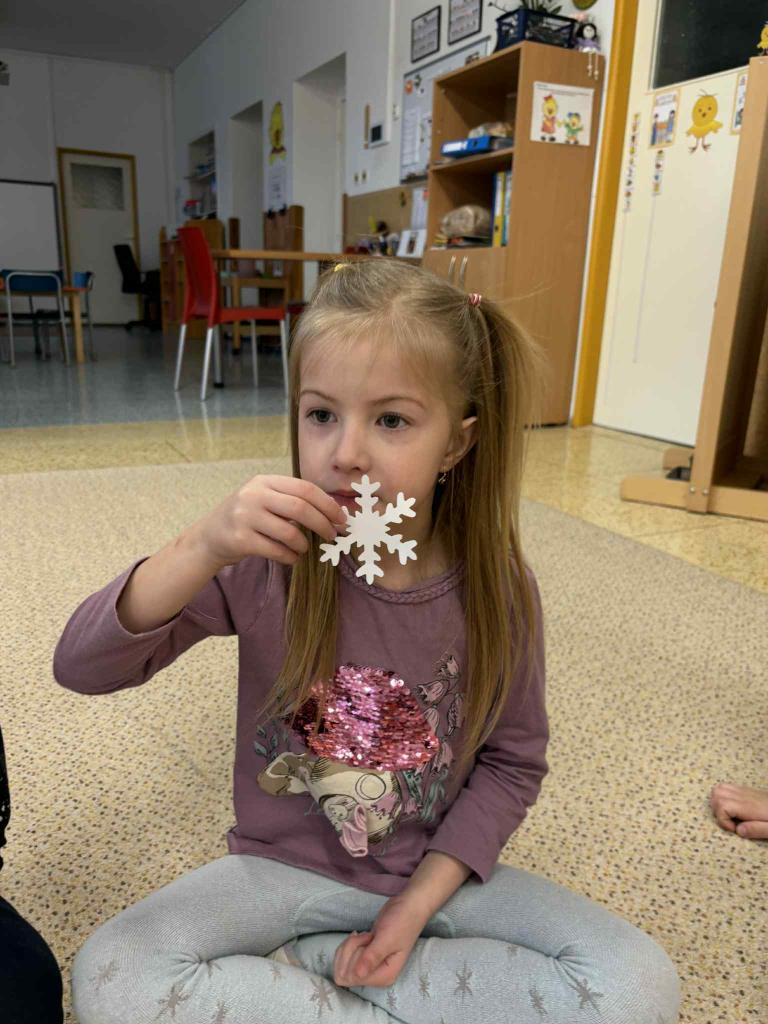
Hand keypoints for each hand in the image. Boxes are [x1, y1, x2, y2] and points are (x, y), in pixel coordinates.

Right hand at [193, 475, 346, 569]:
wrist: (209, 537)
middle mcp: (253, 495)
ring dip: (304, 544)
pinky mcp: (240, 539)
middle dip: (322, 524)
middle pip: (300, 508)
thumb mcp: (264, 499)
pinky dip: (290, 556)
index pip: (304, 488)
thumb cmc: (245, 518)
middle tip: (332, 535)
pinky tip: (292, 557)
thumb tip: (332, 513)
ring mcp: (245, 517)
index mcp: (264, 481)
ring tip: (305, 549)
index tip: (341, 518)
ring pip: (289, 532)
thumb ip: (291, 500)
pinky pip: (276, 550)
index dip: (327, 504)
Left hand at [333, 895, 426, 989]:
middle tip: (367, 936)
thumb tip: (357, 975)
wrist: (408, 907)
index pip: (352, 978)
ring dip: (350, 944)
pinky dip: (350, 942)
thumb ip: (372, 957)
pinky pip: (345, 955)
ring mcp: (369, 967)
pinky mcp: (365, 956)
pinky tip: (362, 935)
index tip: (368, 942)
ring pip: (342, 963)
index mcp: (384, 977)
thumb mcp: (387, 939)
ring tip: (367, 935)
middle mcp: (375, 976)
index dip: (353, 958)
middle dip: (350, 949)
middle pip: (344, 972)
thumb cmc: (401, 922)